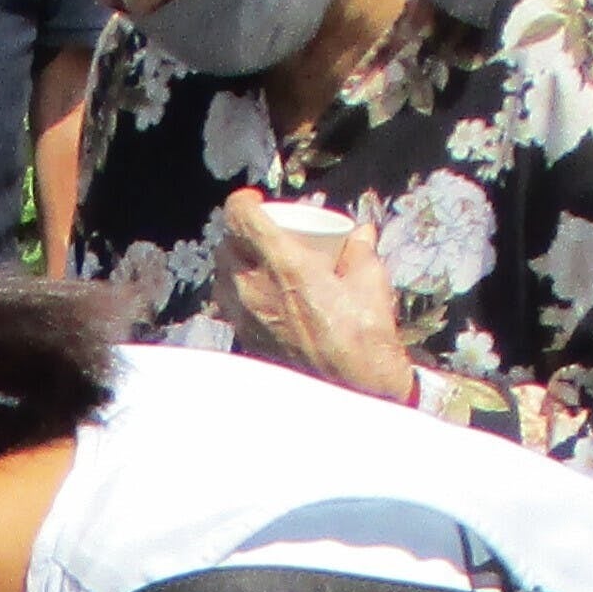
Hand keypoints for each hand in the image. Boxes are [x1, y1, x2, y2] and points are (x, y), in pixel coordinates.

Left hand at [216, 189, 410, 403]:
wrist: (353, 390)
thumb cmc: (364, 336)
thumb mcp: (370, 280)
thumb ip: (361, 249)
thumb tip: (360, 233)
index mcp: (283, 264)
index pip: (238, 218)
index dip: (242, 202)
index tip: (256, 201)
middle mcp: (255, 290)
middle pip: (225, 247)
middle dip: (239, 235)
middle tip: (262, 235)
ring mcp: (247, 319)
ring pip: (222, 280)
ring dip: (235, 267)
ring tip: (258, 266)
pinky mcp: (248, 342)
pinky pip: (230, 310)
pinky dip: (239, 297)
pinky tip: (263, 299)